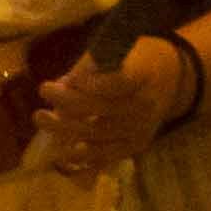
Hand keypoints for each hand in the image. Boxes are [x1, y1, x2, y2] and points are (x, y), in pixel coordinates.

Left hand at [32, 40, 190, 179]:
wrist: (170, 79)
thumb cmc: (132, 61)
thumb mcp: (115, 52)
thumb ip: (87, 70)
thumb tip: (61, 88)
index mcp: (145, 76)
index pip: (117, 83)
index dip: (90, 84)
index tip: (67, 78)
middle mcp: (146, 105)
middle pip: (102, 109)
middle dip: (68, 102)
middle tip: (43, 90)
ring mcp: (142, 128)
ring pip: (99, 135)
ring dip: (64, 129)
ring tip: (40, 117)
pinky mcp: (136, 145)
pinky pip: (107, 156)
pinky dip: (82, 158)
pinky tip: (59, 152)